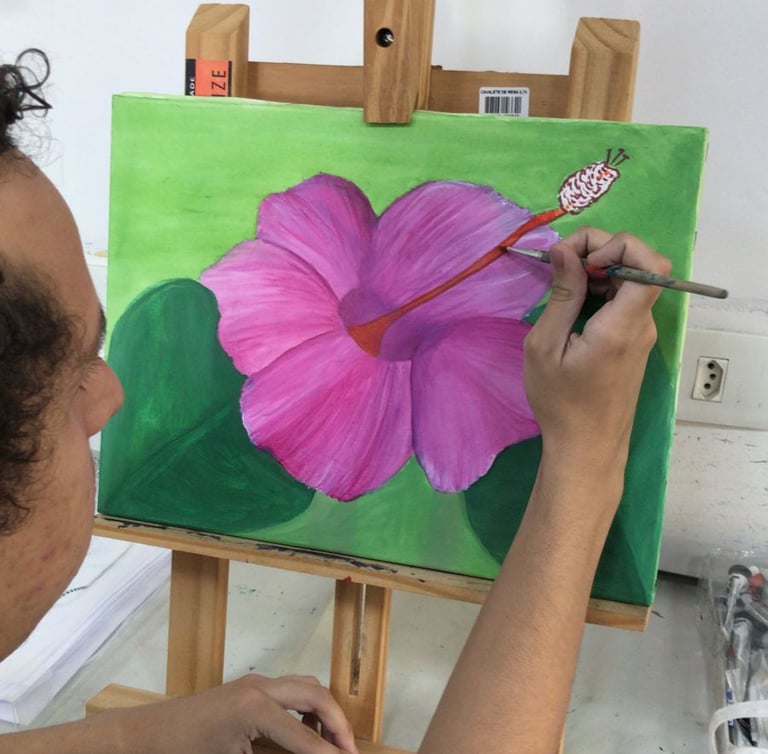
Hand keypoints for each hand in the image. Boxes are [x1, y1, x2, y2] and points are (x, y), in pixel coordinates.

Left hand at [112, 674, 358, 753]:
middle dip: (338, 724)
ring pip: (305, 686)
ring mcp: (254, 683)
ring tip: (331, 744)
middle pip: (316, 694)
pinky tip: (304, 732)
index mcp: (256, 708)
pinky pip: (289, 689)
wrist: (143, 738)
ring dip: (323, 710)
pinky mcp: (247, 687)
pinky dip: (305, 706)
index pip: (306, 738)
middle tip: (349, 753)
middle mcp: (260, 687)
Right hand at [523, 227, 670, 476]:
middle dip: (598, 251)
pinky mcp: (633, 341)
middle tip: (559, 265)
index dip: (618, 246)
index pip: (651, 263)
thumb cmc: (561, 402)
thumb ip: (561, 296)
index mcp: (622, 324)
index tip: (580, 262)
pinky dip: (599, 290)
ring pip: (629, 280)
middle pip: (638, 264)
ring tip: (560, 285)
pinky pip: (623, 300)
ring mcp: (640, 332)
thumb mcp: (545, 347)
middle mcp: (641, 323)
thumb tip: (564, 251)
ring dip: (596, 270)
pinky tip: (572, 304)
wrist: (586, 446)